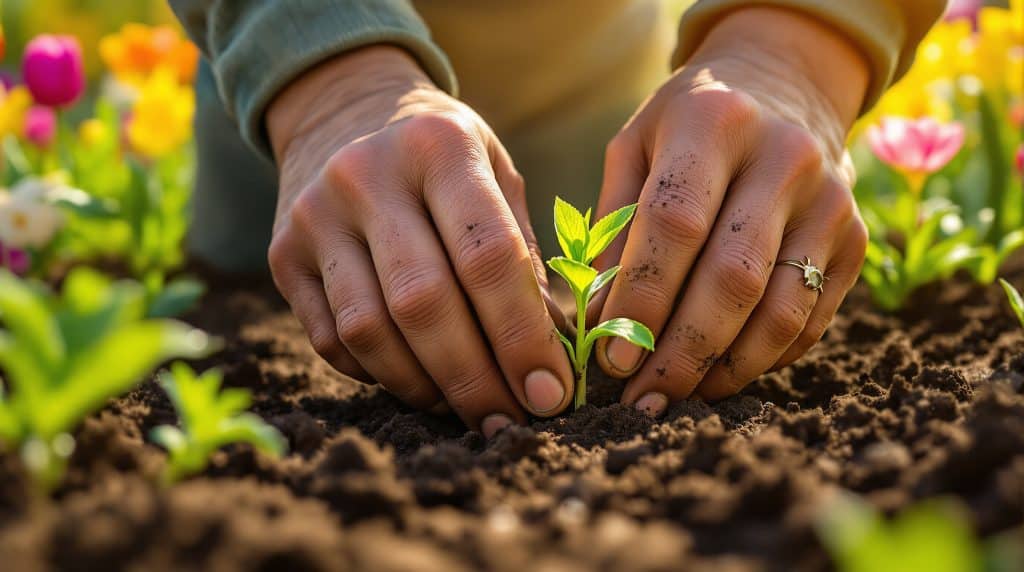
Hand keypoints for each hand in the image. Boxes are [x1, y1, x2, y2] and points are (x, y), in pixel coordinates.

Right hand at [266, 46, 573, 435]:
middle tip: (510, 421)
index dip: (523, 336)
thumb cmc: (442, 157)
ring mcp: (315, 215)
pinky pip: (331, 340)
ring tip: (467, 408)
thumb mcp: (495, 171)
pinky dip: (378, 375)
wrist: (342, 111)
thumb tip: (552, 352)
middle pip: (424, 303)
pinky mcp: (281, 254)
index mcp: (439, 146)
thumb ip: (523, 252)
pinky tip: (417, 380)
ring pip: (370, 330)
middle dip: (475, 378)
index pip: (488, 255)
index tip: (550, 393)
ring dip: (425, 387)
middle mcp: (367, 175)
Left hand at [590, 7, 870, 413]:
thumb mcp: (636, 146)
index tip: (611, 357)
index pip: (675, 223)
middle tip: (641, 398)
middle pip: (732, 277)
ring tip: (677, 396)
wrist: (786, 85)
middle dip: (681, 352)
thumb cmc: (689, 125)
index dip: (642, 298)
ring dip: (725, 369)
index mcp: (715, 122)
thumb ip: (613, 225)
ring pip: (780, 310)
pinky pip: (810, 320)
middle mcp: (785, 157)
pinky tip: (721, 375)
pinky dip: (763, 360)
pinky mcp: (856, 238)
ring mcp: (831, 201)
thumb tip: (598, 321)